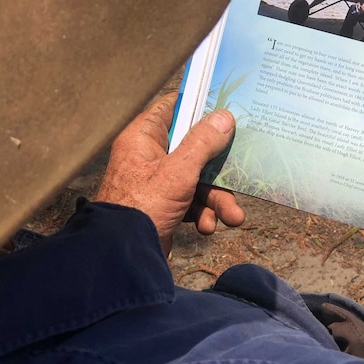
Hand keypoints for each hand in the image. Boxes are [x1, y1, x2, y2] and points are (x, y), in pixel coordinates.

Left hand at [95, 93, 245, 254]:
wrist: (122, 259)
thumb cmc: (142, 208)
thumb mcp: (178, 172)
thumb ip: (202, 142)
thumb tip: (224, 116)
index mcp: (144, 138)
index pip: (174, 107)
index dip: (200, 104)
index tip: (228, 105)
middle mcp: (150, 155)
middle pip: (194, 147)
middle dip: (220, 167)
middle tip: (242, 170)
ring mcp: (158, 182)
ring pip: (198, 178)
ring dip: (217, 198)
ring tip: (232, 216)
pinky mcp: (165, 206)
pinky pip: (193, 201)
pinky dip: (204, 213)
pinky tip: (207, 227)